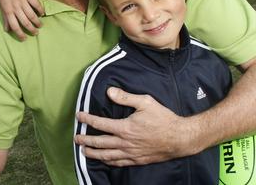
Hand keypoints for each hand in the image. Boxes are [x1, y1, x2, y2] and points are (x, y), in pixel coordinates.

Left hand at [0, 0, 43, 40]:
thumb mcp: (2, 5)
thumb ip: (5, 18)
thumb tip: (7, 30)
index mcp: (8, 10)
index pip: (14, 26)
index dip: (20, 34)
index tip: (24, 38)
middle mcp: (15, 7)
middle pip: (25, 22)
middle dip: (31, 30)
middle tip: (35, 33)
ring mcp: (22, 0)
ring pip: (32, 15)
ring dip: (37, 22)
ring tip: (40, 25)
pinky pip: (36, 4)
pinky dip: (40, 10)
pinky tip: (42, 13)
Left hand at [75, 87, 191, 165]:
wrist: (179, 138)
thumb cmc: (163, 119)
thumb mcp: (145, 102)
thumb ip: (125, 97)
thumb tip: (109, 91)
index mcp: (125, 128)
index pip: (100, 124)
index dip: (87, 119)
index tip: (79, 116)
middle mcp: (125, 143)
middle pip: (99, 143)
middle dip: (85, 140)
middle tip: (76, 138)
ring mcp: (130, 153)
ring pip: (106, 155)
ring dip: (93, 153)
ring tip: (84, 151)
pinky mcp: (137, 160)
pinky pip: (118, 163)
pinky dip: (108, 162)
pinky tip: (104, 160)